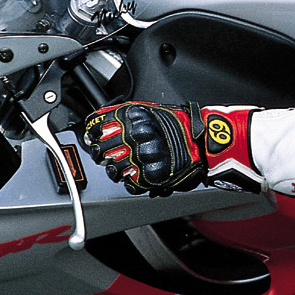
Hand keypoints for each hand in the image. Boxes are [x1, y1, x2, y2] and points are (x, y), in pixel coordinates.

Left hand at [81, 102, 206, 196]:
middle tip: (105, 156)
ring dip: (115, 171)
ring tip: (122, 168)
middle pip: (103, 149)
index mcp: (135, 116)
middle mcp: (136, 135)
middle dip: (101, 154)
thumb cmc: (179, 126)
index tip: (93, 137)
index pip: (100, 126)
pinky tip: (135, 177)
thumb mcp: (150, 110)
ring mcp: (143, 156)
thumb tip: (101, 119)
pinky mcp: (151, 175)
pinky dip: (130, 183)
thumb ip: (125, 114)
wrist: (201, 141)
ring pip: (114, 169)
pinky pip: (130, 183)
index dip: (94, 134)